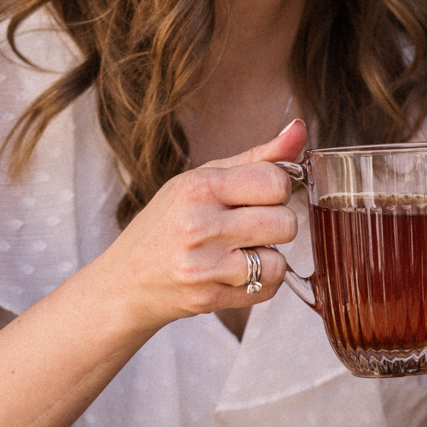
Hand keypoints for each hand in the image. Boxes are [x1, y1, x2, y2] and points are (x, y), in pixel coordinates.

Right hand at [89, 118, 308, 329]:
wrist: (126, 282)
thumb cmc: (170, 223)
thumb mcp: (204, 179)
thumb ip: (257, 157)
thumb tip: (300, 128)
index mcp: (198, 187)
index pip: (276, 182)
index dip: (276, 190)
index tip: (257, 197)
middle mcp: (198, 226)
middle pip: (286, 223)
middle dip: (275, 225)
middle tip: (247, 227)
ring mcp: (203, 266)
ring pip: (279, 261)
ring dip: (268, 258)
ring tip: (238, 252)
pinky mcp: (209, 299)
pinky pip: (268, 290)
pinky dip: (259, 284)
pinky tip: (232, 274)